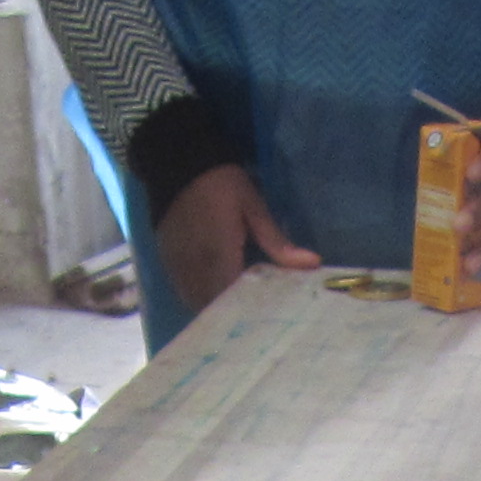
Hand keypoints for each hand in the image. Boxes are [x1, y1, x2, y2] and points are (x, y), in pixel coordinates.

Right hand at [156, 163, 317, 317]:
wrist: (178, 164)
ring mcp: (178, 269)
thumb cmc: (221, 184)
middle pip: (216, 309)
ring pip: (198, 305)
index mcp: (220, 257)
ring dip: (217, 309)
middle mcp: (196, 270)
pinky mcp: (168, 265)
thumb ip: (278, 242)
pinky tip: (217, 292)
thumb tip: (312, 263)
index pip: (237, 301)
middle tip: (259, 315)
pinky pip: (186, 293)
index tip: (271, 316)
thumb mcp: (254, 207)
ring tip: (239, 308)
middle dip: (236, 314)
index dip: (254, 312)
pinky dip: (201, 298)